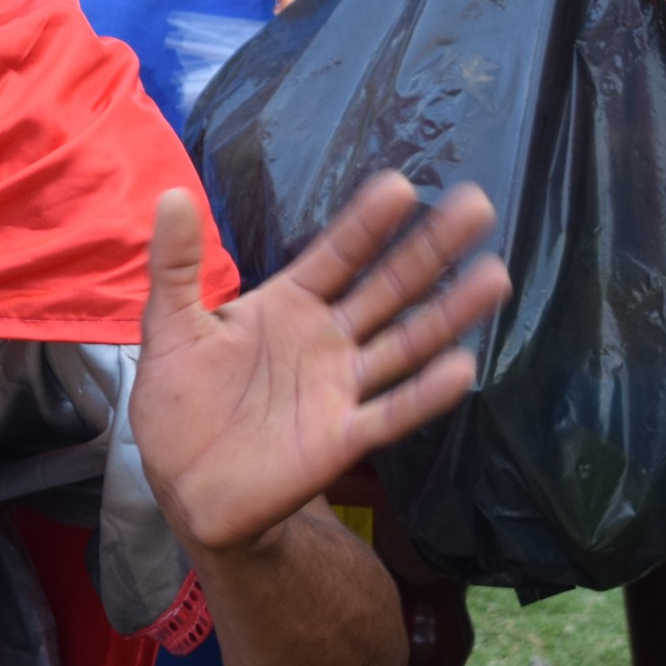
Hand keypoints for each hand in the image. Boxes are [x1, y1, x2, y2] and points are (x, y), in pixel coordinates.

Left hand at [132, 174, 510, 557]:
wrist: (183, 481)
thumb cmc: (180, 399)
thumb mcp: (171, 326)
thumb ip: (175, 264)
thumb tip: (172, 195)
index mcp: (288, 305)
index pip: (336, 254)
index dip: (367, 223)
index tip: (401, 185)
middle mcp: (326, 339)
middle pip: (387, 287)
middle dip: (430, 248)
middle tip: (477, 205)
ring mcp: (339, 387)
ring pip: (405, 343)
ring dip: (448, 313)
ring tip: (494, 275)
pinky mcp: (342, 437)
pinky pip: (391, 412)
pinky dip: (424, 394)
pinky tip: (462, 368)